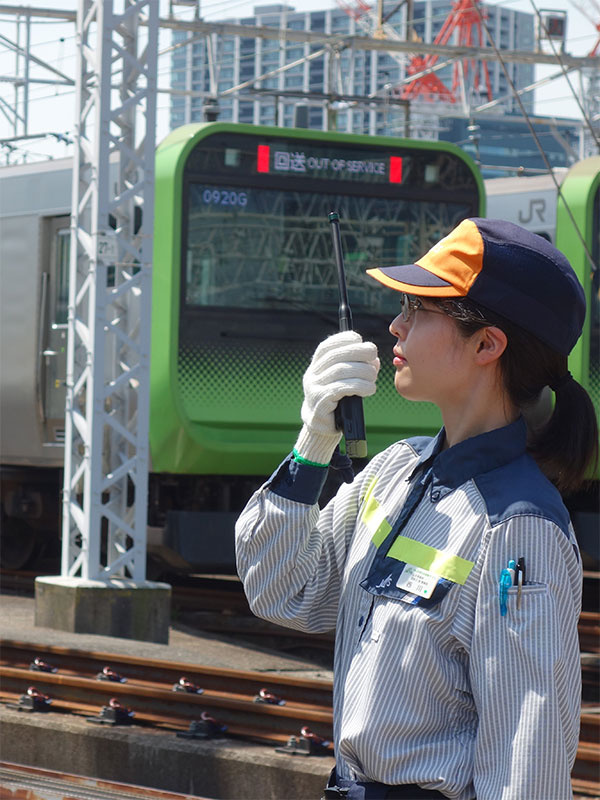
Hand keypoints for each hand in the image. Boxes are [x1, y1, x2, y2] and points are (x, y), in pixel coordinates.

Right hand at [294, 331, 378, 464]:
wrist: (322, 428)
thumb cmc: (338, 403)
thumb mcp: (346, 382)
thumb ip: (358, 368)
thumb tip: (374, 360)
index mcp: (316, 366)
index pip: (327, 346)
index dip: (344, 339)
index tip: (361, 340)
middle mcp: (312, 374)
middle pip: (336, 356)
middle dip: (358, 352)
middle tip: (374, 357)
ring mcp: (314, 388)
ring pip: (340, 370)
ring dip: (362, 371)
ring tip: (373, 378)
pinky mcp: (320, 401)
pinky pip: (341, 388)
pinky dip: (359, 386)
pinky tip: (369, 389)